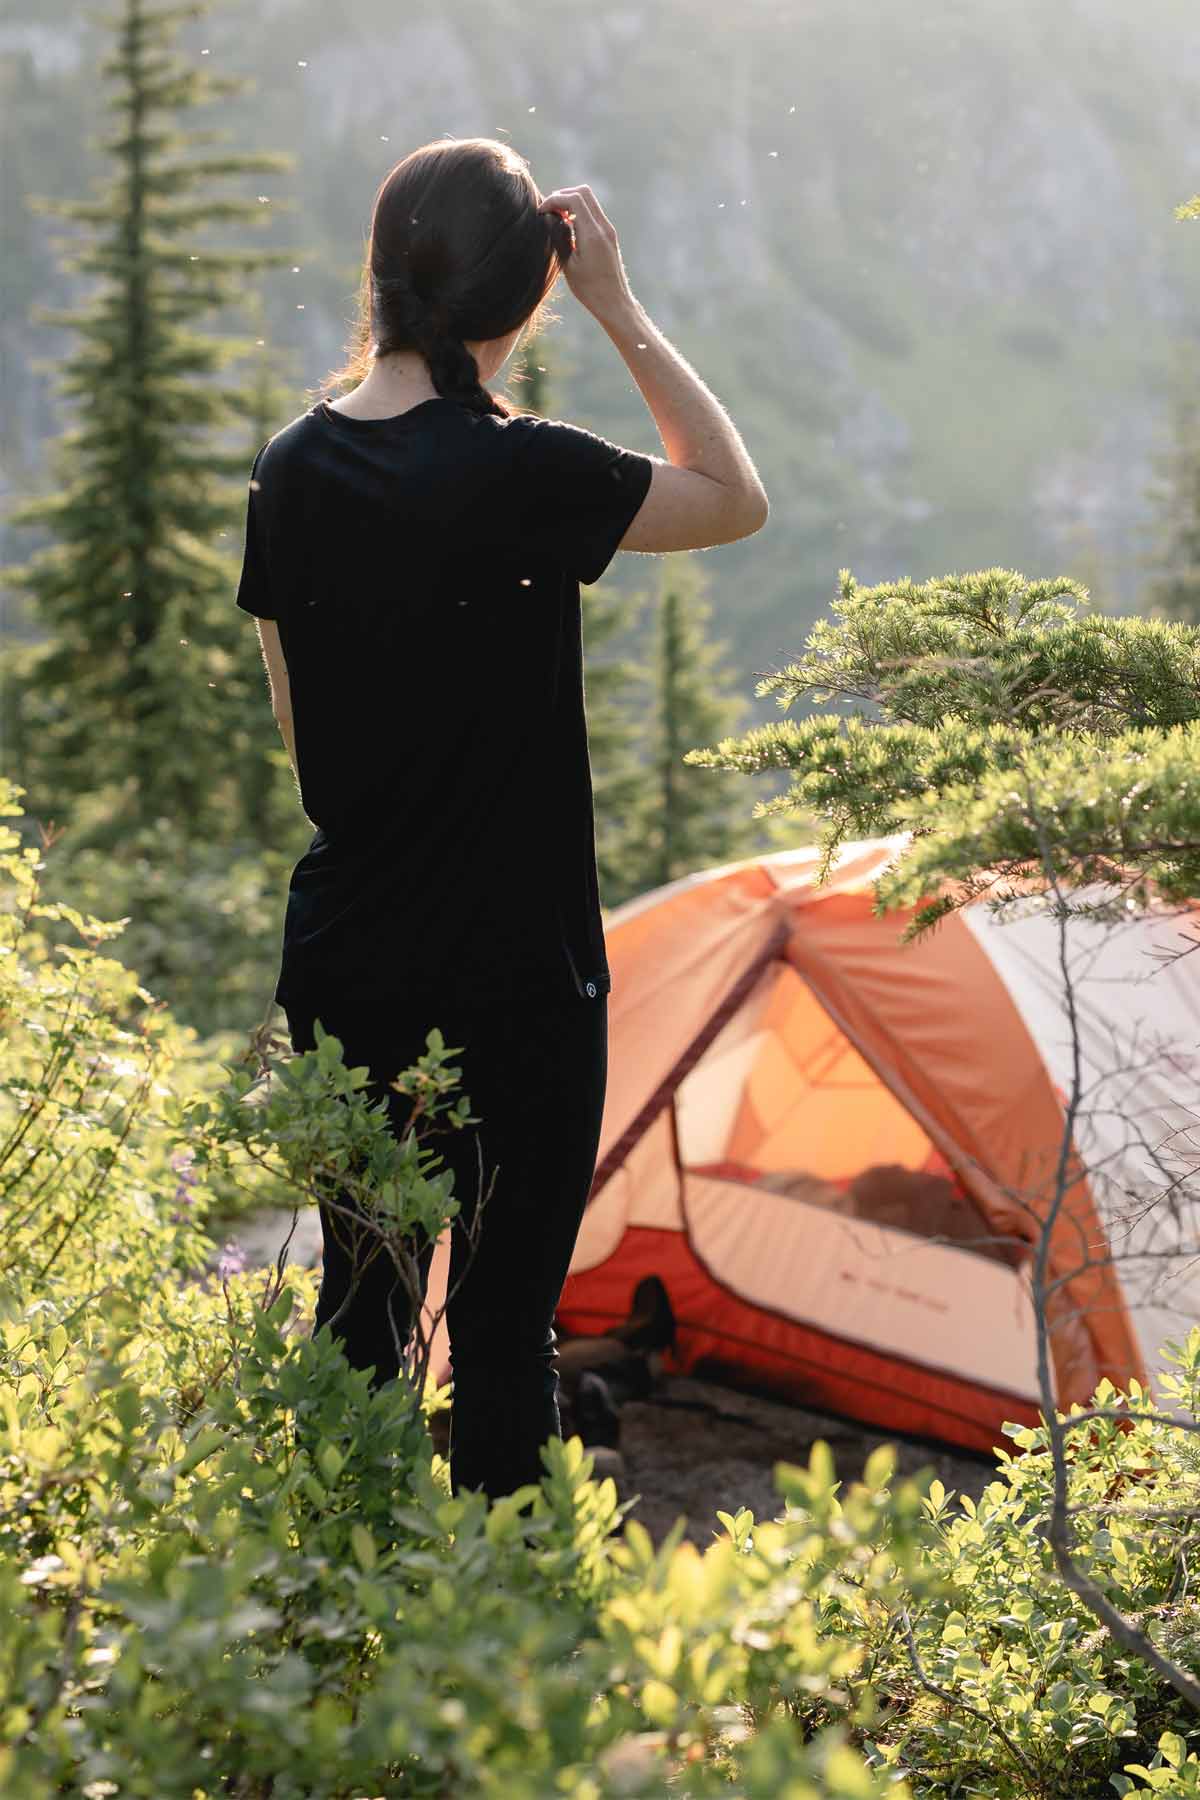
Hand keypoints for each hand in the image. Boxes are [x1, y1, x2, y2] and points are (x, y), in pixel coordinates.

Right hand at [537, 184, 635, 321]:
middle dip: (563, 196)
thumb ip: (559, 238)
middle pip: (583, 192)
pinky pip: (593, 213)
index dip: (554, 199)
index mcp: (592, 234)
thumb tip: (551, 218)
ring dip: (571, 203)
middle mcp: (603, 228)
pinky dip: (578, 212)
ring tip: (556, 219)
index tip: (542, 212)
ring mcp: (608, 230)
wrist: (614, 302)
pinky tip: (568, 228)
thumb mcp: (568, 265)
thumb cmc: (589, 289)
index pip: (574, 198)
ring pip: (589, 201)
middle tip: (549, 211)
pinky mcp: (609, 236)